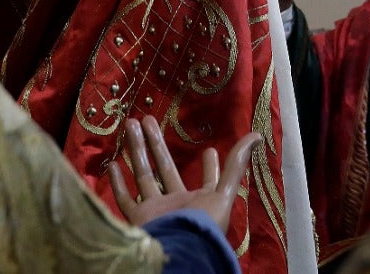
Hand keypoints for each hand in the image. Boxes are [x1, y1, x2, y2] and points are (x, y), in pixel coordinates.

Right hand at [107, 115, 258, 232]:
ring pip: (143, 175)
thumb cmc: (203, 224)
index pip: (208, 180)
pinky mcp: (139, 218)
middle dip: (157, 143)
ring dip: (136, 150)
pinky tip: (112, 163)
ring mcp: (156, 210)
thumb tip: (257, 135)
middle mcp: (178, 204)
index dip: (210, 167)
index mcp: (201, 201)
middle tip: (148, 119)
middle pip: (165, 167)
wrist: (179, 250)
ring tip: (130, 125)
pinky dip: (118, 183)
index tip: (209, 149)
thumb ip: (236, 166)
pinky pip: (125, 199)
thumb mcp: (224, 193)